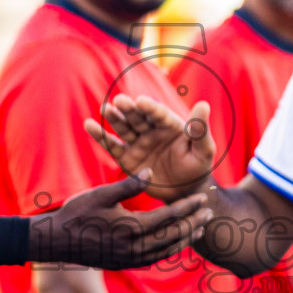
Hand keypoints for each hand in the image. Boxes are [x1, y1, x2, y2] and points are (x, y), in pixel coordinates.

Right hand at [33, 169, 212, 268]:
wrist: (55, 242)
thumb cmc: (76, 213)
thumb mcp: (101, 194)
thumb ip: (128, 184)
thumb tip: (151, 172)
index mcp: (131, 227)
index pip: (168, 217)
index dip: (187, 207)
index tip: (202, 198)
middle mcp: (134, 247)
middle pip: (173, 236)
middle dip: (193, 224)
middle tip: (209, 213)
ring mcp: (129, 259)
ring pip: (166, 251)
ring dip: (185, 240)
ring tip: (198, 229)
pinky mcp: (124, 264)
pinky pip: (154, 259)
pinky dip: (168, 250)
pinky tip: (174, 242)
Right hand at [83, 94, 215, 202]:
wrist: (184, 192)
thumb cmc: (198, 168)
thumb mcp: (203, 151)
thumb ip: (200, 130)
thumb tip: (204, 104)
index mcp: (170, 125)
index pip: (159, 114)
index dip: (150, 108)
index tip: (142, 101)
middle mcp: (152, 131)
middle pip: (138, 117)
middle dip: (129, 109)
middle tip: (119, 101)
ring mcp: (138, 143)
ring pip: (124, 128)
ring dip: (114, 118)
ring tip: (104, 108)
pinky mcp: (127, 158)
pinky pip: (113, 146)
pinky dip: (100, 136)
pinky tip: (89, 125)